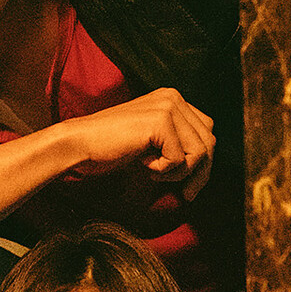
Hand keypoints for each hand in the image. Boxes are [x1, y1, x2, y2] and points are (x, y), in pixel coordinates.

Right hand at [67, 88, 214, 201]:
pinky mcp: (160, 121)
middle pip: (208, 142)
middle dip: (200, 173)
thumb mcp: (153, 140)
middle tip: (185, 193)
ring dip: (178, 173)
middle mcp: (174, 97)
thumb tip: (207, 166)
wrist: (82, 143)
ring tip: (153, 171)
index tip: (190, 185)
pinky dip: (163, 171)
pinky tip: (143, 164)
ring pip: (199, 152)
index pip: (207, 131)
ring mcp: (168, 107)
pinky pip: (179, 159)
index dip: (203, 161)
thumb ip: (178, 142)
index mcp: (173, 99)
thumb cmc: (114, 146)